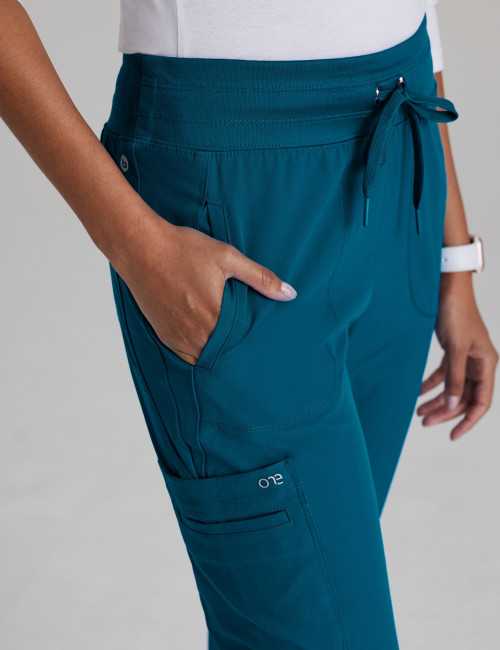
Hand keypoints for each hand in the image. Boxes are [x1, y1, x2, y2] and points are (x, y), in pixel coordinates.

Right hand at [115, 213, 296, 364]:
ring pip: (204, 357)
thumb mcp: (227, 257)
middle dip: (236, 351)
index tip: (263, 347)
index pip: (242, 343)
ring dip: (216, 353)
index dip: (253, 345)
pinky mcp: (163, 334)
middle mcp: (195, 333)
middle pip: (224, 353)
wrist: (140, 247)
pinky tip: (206, 343)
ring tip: (229, 347)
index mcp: (214, 317)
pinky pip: (185, 355)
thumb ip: (260, 278)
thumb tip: (289, 294)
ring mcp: (177, 336)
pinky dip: (197, 352)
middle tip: (252, 354)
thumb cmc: (183, 249)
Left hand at [417, 273, 497, 439]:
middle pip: (464, 397)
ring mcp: (466, 357)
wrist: (447, 287)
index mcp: (487, 363)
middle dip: (445, 411)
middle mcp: (479, 363)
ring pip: (452, 387)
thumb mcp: (455, 348)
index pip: (481, 401)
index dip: (468, 420)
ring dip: (436, 400)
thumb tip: (451, 404)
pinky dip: (431, 384)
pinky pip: (443, 374)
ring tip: (418, 411)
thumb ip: (454, 378)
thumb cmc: (456, 312)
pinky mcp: (453, 351)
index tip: (452, 435)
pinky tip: (417, 392)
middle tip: (424, 421)